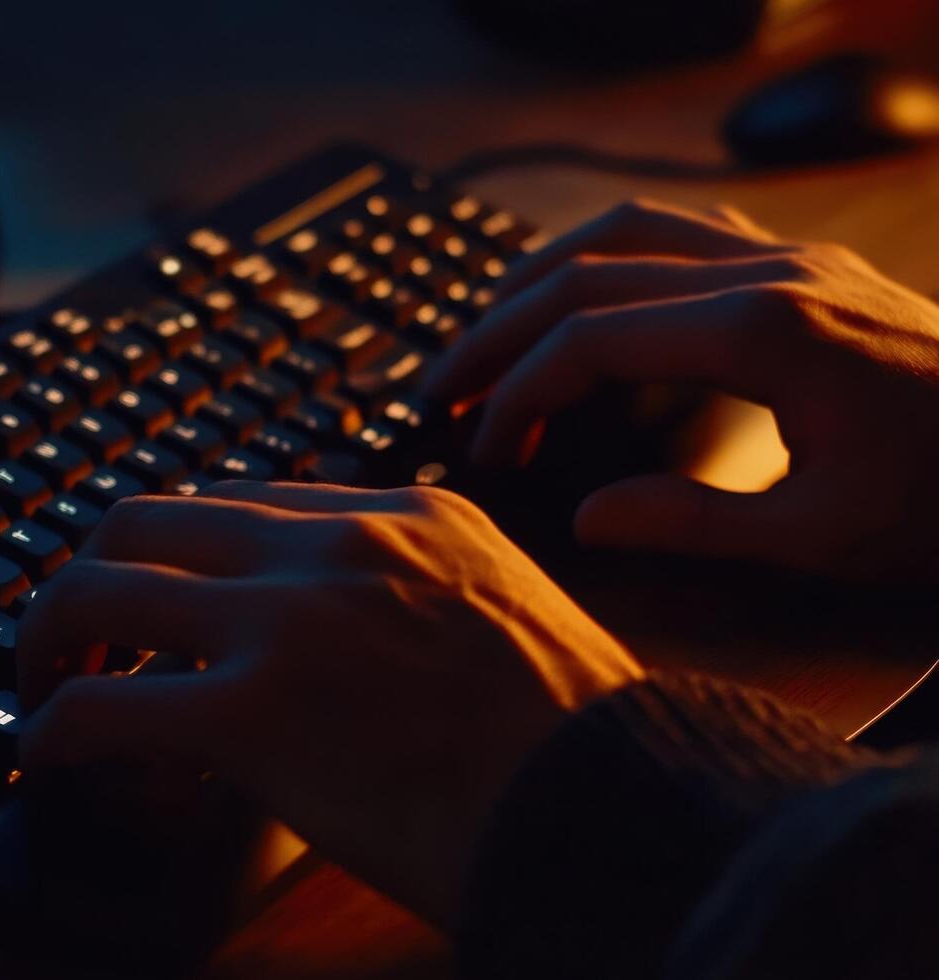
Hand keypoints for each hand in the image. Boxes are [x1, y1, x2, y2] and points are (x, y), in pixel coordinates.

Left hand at [17, 482, 641, 930]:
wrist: (621, 808)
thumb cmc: (582, 740)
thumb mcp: (506, 615)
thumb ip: (419, 595)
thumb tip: (343, 637)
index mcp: (405, 514)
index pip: (238, 503)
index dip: (175, 554)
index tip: (153, 599)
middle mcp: (337, 547)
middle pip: (147, 520)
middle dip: (92, 576)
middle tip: (78, 636)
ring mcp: (290, 623)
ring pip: (100, 588)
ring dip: (51, 636)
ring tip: (47, 685)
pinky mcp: (256, 716)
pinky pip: (102, 708)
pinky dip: (53, 729)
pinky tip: (47, 756)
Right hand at [422, 197, 938, 581]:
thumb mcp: (821, 537)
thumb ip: (689, 524)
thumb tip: (590, 518)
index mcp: (762, 333)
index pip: (589, 339)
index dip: (517, 393)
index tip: (485, 447)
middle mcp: (768, 273)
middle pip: (584, 272)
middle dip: (497, 331)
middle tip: (442, 388)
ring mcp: (789, 258)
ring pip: (626, 231)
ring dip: (540, 277)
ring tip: (489, 333)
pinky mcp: (808, 266)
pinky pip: (681, 232)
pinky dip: (609, 256)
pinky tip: (588, 294)